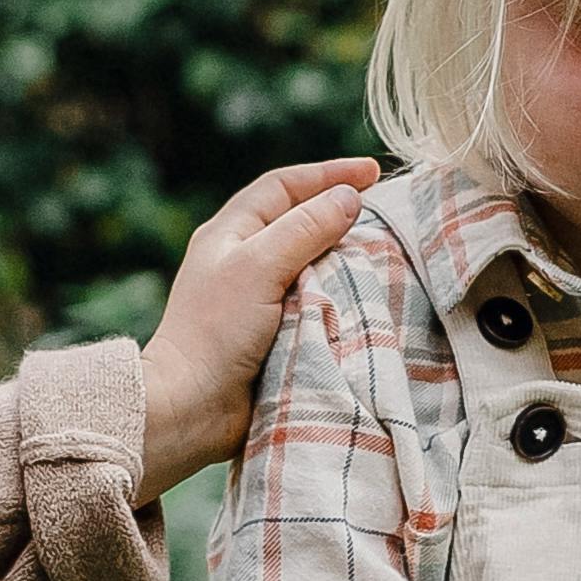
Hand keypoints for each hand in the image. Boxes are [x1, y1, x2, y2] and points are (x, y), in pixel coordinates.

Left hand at [139, 155, 382, 491]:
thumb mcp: (260, 266)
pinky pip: (316, 304)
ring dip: (346, 257)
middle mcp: (243, 260)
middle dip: (342, 213)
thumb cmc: (216, 331)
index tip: (373, 172)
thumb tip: (348, 198)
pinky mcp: (274, 335)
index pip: (284, 186)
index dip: (327, 174)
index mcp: (230, 233)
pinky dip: (342, 297)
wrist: (192, 408)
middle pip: (300, 221)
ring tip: (386, 253)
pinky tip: (368, 298)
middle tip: (388, 212)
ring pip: (313, 264)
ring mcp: (258, 299)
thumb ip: (305, 229)